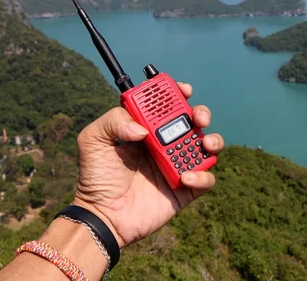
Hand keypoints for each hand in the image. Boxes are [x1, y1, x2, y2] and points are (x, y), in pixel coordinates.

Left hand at [71, 82, 223, 248]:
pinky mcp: (186, 189)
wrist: (103, 216)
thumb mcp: (93, 140)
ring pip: (208, 146)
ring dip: (213, 140)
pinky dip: (203, 175)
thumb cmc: (96, 178)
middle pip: (193, 121)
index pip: (167, 105)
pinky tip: (185, 177)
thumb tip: (143, 128)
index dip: (178, 94)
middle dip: (201, 113)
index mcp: (146, 128)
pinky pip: (207, 178)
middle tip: (197, 117)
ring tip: (204, 144)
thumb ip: (113, 121)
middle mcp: (165, 144)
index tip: (184, 90)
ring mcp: (177, 165)